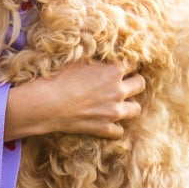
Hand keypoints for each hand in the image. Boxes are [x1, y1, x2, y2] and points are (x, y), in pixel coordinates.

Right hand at [7, 61, 144, 139]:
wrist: (48, 103)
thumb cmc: (60, 77)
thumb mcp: (79, 60)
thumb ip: (97, 59)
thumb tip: (102, 55)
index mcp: (114, 70)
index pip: (133, 64)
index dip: (127, 64)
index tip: (121, 66)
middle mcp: (119, 90)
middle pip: (140, 84)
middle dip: (134, 82)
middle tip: (124, 82)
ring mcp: (114, 111)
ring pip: (136, 109)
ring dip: (129, 105)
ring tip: (119, 103)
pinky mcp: (104, 127)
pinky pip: (119, 131)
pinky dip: (114, 127)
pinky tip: (107, 121)